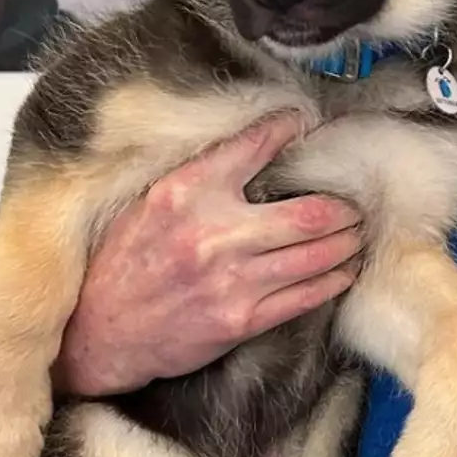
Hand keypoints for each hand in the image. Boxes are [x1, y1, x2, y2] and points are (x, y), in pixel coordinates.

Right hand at [54, 112, 362, 396]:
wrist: (98, 332)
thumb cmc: (124, 261)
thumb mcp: (152, 201)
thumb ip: (202, 175)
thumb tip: (258, 144)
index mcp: (187, 191)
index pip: (255, 144)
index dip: (290, 128)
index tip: (306, 124)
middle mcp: (214, 232)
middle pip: (310, 211)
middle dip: (344, 206)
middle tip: (355, 200)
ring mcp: (232, 280)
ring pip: (318, 254)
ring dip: (348, 242)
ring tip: (357, 232)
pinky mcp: (241, 320)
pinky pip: (307, 296)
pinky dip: (335, 279)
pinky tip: (345, 269)